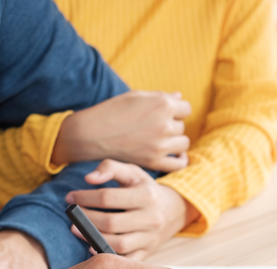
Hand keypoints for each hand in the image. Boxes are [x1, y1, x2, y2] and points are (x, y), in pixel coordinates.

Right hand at [52, 91, 191, 172]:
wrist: (90, 134)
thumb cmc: (112, 111)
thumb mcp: (136, 96)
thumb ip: (160, 97)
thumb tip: (179, 97)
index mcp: (162, 104)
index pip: (186, 108)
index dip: (176, 110)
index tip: (164, 114)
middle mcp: (165, 124)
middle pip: (182, 126)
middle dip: (171, 125)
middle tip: (152, 127)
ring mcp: (160, 145)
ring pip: (183, 143)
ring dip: (174, 141)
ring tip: (159, 140)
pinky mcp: (154, 162)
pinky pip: (178, 163)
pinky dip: (179, 159)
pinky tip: (174, 155)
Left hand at [66, 159, 200, 260]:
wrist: (172, 210)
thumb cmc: (145, 189)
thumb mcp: (131, 172)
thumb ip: (110, 168)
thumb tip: (89, 179)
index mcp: (147, 195)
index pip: (108, 197)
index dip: (84, 197)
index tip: (70, 197)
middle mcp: (152, 218)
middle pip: (111, 223)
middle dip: (86, 219)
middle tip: (72, 215)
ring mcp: (151, 238)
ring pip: (118, 244)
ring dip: (92, 238)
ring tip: (77, 230)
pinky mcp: (148, 252)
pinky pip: (126, 260)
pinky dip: (108, 256)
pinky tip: (93, 247)